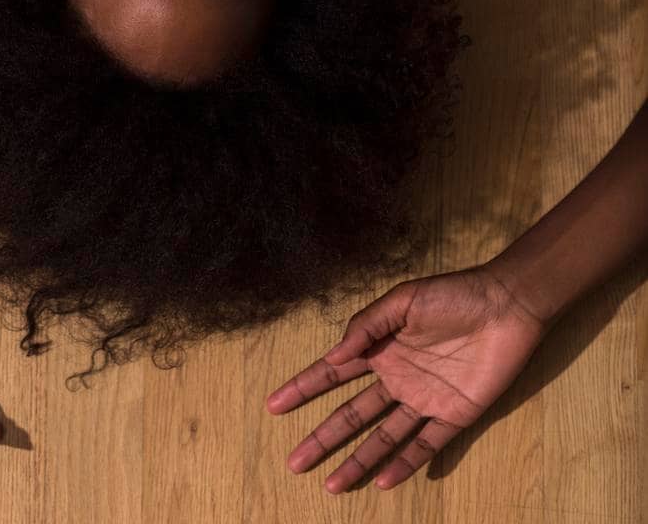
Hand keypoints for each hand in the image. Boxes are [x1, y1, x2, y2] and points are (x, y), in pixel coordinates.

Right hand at [266, 264, 547, 492]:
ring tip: (332, 485)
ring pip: (383, 438)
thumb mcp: (402, 300)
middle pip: (352, 415)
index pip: (333, 373)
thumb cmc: (452, 295)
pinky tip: (383, 483)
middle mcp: (396, 379)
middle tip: (295, 462)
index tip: (274, 406)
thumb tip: (333, 356)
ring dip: (357, 461)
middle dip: (323, 438)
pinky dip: (405, 464)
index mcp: (380, 349)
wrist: (505, 306)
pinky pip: (426, 445)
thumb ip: (367, 326)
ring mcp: (424, 400)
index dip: (303, 388)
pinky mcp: (455, 416)